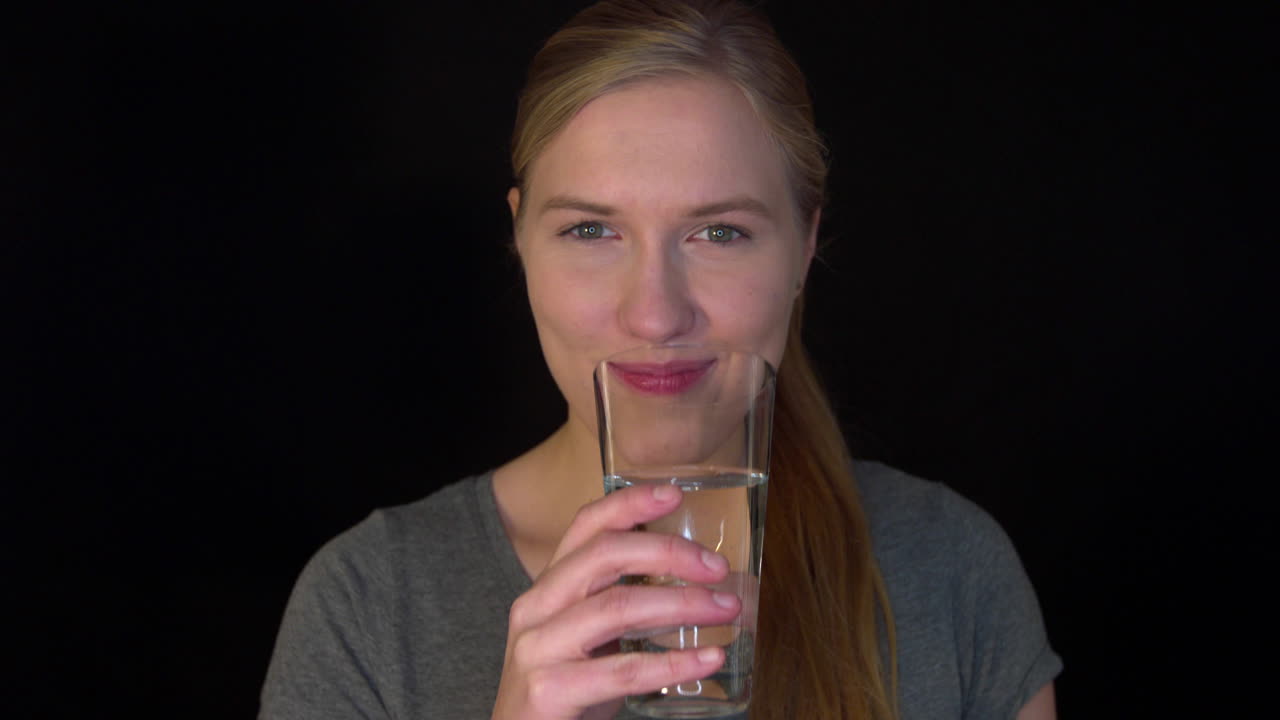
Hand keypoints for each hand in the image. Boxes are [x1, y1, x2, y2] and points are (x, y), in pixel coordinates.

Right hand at [491, 484, 740, 719]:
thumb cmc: (565, 694)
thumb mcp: (587, 639)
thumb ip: (620, 605)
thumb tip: (695, 580)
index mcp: (547, 589)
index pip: (585, 527)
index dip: (629, 504)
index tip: (675, 492)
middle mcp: (536, 609)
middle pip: (603, 555)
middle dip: (668, 552)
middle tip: (718, 567)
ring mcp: (538, 649)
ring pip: (618, 606)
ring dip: (682, 603)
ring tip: (727, 609)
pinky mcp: (549, 690)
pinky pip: (624, 669)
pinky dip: (674, 662)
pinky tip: (709, 659)